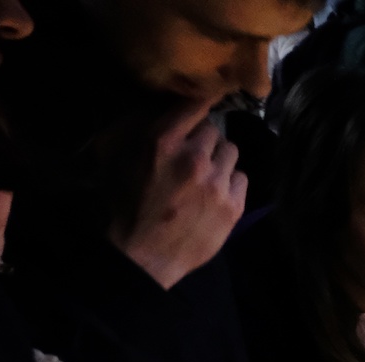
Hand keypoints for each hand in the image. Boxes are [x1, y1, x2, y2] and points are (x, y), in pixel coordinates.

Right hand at [110, 99, 246, 290]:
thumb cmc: (128, 206)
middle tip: (193, 157)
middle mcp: (194, 157)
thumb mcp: (122, 159)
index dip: (201, 103)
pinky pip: (242, 178)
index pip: (195, 104)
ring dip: (219, 161)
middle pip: (215, 131)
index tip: (204, 104)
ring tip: (204, 177)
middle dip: (204, 141)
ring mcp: (217, 183)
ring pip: (231, 153)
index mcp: (163, 141)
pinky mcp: (233, 205)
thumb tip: (167, 108)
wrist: (144, 255)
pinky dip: (231, 183)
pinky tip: (215, 195)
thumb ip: (144, 129)